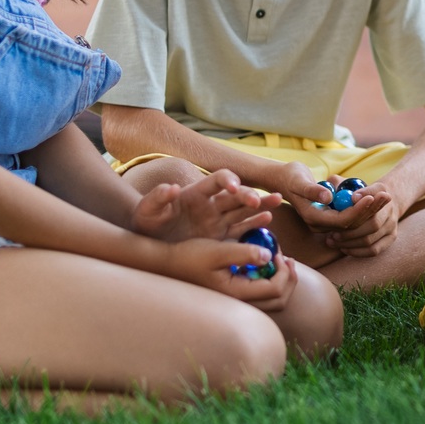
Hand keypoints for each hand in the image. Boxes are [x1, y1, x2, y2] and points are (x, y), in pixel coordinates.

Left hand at [130, 169, 277, 242]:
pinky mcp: (220, 236)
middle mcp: (211, 204)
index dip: (227, 180)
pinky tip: (268, 220)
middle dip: (247, 194)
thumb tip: (172, 188)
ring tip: (277, 200)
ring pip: (244, 209)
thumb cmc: (147, 223)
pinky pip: (241, 228)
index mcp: (196, 193)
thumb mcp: (147, 210)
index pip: (217, 180)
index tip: (233, 186)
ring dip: (260, 203)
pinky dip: (254, 223)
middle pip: (235, 194)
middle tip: (257, 200)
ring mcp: (218, 220)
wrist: (148, 243)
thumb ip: (158, 197)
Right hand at [158, 236, 293, 310]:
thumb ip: (243, 253)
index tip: (277, 251)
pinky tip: (265, 265)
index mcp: (236, 293)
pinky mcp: (235, 296)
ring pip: (273, 301)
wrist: (170, 264)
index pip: (274, 289)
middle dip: (289, 279)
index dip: (283, 270)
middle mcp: (239, 303)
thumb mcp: (218, 249)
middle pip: (279, 301)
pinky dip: (271, 282)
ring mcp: (237, 301)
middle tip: (287, 259)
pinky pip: (262, 296)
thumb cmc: (191, 255)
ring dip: (282, 281)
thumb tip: (269, 257)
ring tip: (280, 261)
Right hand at [276, 161, 397, 256]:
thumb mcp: (299, 181)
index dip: (358, 211)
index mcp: (314, 218)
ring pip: (353, 220)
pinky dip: (363, 206)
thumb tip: (328, 198)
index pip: (342, 221)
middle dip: (369, 210)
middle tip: (386, 195)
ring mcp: (327, 220)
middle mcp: (321, 223)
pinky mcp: (331, 214)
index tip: (371, 197)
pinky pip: (351, 214)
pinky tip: (376, 196)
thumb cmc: (290, 177)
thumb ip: (312, 190)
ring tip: (386, 195)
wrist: (283, 180)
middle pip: (351, 223)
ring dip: (370, 209)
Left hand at [323, 179, 402, 258]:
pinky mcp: (391, 238)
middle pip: (372, 224)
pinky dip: (357, 252)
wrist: (380, 203)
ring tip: (332, 241)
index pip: (374, 195)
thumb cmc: (358, 194)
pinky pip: (373, 250)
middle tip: (331, 233)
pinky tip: (343, 248)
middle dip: (349, 231)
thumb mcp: (351, 184)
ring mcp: (392, 225)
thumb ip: (343, 185)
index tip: (343, 210)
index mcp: (381, 191)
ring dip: (349, 243)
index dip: (361, 203)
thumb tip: (351, 197)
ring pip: (370, 240)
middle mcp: (390, 208)